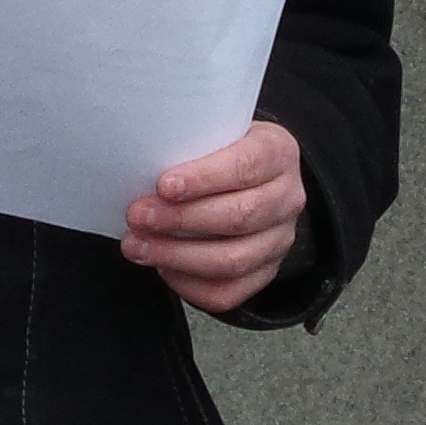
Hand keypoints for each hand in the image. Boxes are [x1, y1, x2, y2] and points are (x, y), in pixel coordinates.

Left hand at [125, 120, 305, 314]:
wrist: (255, 177)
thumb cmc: (225, 152)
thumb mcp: (217, 131)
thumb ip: (191, 144)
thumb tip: (139, 163)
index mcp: (278, 153)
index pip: (246, 166)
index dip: (204, 178)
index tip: (164, 185)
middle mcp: (286, 198)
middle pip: (239, 216)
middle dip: (181, 219)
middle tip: (139, 216)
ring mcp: (279, 240)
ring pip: (232, 260)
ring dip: (177, 256)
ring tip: (139, 246)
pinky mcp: (266, 272)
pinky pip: (228, 293)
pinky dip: (189, 285)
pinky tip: (163, 268)